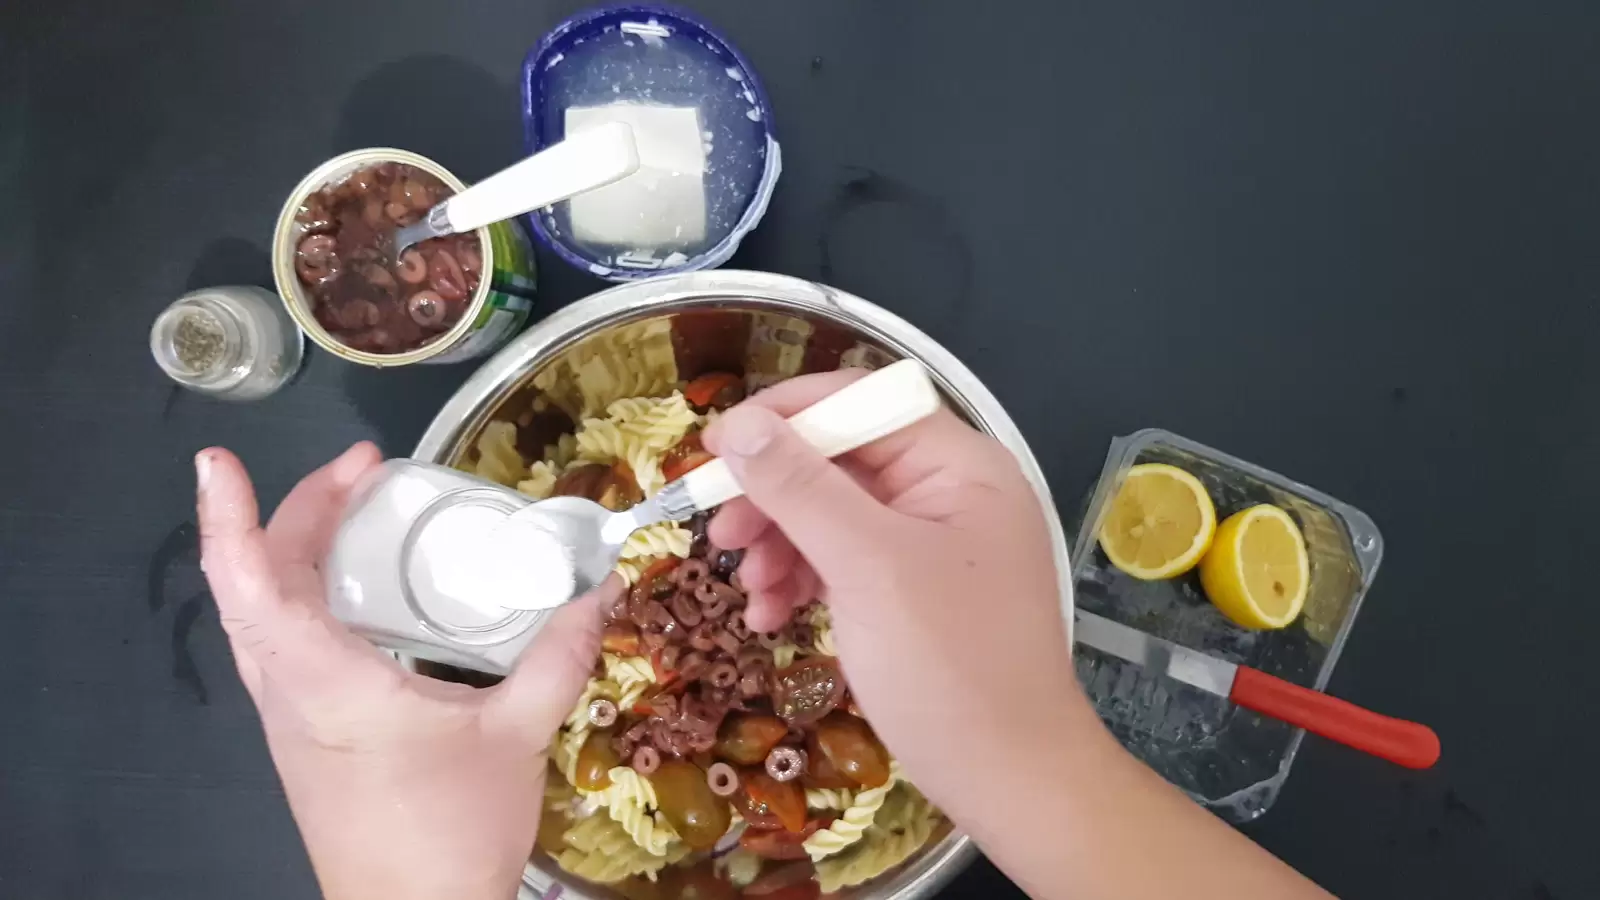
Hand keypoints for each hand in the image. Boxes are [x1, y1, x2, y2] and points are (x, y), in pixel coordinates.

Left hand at [195, 443, 615, 899]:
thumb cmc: (451, 829)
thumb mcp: (518, 735)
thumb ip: (559, 656)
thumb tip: (602, 589)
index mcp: (323, 682)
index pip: (249, 585)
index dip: (229, 517)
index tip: (221, 460)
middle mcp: (289, 692)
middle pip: (254, 584)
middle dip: (296, 510)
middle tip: (365, 469)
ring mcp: (290, 718)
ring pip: (263, 616)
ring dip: (295, 551)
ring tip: (358, 509)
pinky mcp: (307, 737)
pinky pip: (285, 646)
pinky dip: (307, 596)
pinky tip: (364, 592)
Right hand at [702, 372, 1334, 899]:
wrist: (1010, 777)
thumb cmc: (949, 664)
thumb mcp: (866, 565)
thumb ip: (801, 487)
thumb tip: (740, 425)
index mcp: (960, 465)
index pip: (862, 401)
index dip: (784, 415)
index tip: (715, 447)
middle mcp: (952, 493)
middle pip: (842, 459)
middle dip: (774, 493)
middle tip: (717, 530)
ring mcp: (936, 546)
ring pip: (836, 514)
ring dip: (780, 543)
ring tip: (747, 588)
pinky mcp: (917, 594)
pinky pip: (847, 563)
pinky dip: (804, 580)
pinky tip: (769, 616)